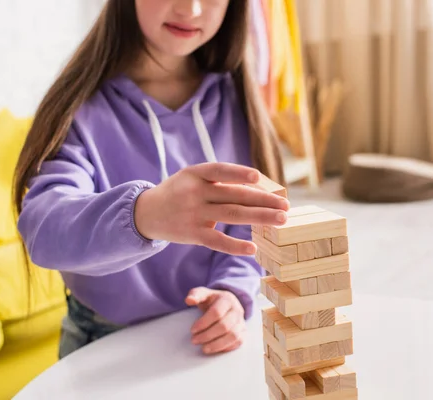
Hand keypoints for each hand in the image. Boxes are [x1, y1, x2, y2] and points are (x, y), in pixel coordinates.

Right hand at [134, 162, 288, 255]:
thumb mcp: (191, 178)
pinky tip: (252, 248)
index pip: (219, 170)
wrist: (146, 213)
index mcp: (195, 174)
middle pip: (234, 195)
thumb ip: (218, 180)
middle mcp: (194, 192)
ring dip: (259, 218)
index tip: (259, 178)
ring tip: (281, 220)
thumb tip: (259, 187)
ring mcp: (193, 214)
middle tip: (286, 205)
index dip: (238, 173)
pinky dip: (235, 246)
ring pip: (232, 215)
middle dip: (263, 200)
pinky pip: (217, 241)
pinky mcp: (192, 234)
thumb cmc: (178, 192)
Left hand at [185, 287, 245, 354]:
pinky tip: (214, 349)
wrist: (224, 303)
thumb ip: (195, 295)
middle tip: (194, 340)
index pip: (216, 313)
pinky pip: (238, 342)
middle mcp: (237, 310)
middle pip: (224, 326)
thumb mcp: (202, 294)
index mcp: (227, 299)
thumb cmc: (211, 300)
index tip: (192, 330)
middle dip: (207, 335)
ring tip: (204, 348)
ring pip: (233, 336)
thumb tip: (189, 300)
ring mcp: (242, 321)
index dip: (203, 323)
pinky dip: (226, 347)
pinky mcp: (243, 331)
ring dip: (217, 344)